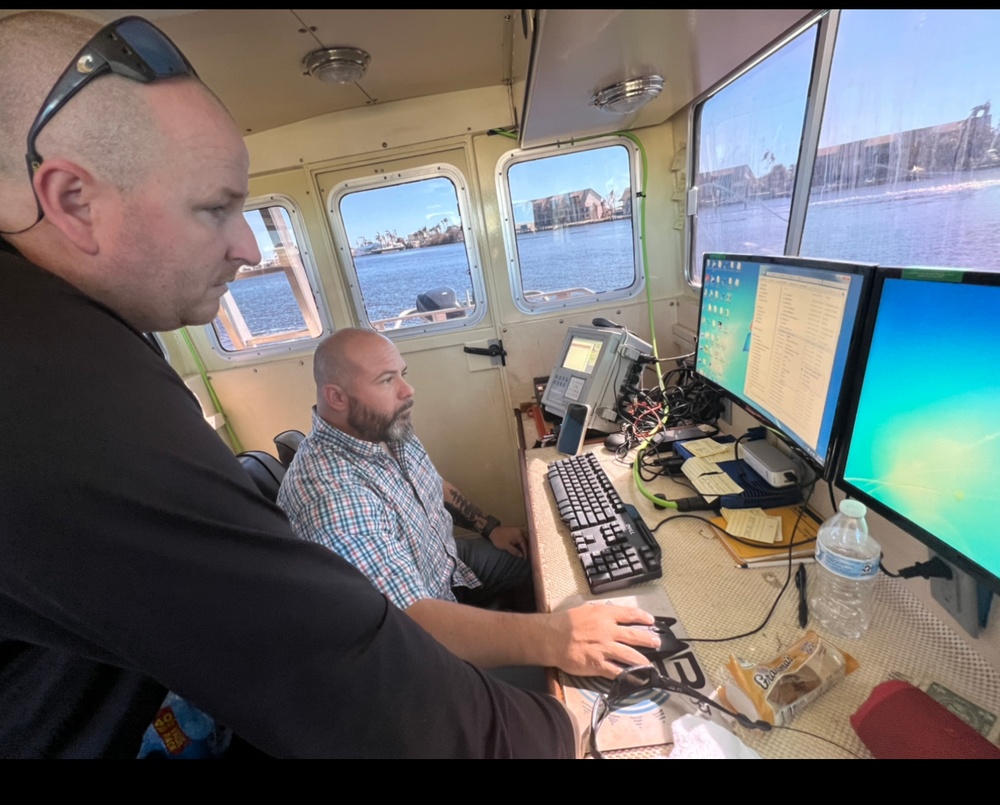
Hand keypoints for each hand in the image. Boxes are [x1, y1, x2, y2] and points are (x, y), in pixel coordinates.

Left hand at [489, 525, 527, 557]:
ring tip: (523, 554)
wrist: (492, 531)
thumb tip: (521, 556)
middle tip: (525, 557)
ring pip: (523, 540)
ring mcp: (517, 531)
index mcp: (519, 534)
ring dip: (523, 546)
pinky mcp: (514, 532)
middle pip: (525, 542)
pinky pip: (520, 538)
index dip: (525, 553)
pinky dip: (520, 543)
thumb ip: (514, 551)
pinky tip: (519, 548)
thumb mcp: (506, 546)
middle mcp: (520, 532)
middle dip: (525, 549)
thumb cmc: (499, 538)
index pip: (524, 545)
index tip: (525, 559)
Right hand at [543, 605, 658, 679]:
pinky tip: (636, 678)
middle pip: (634, 635)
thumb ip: (602, 614)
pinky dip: (628, 676)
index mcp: (605, 615)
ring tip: (650, 664)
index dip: (643, 617)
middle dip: (648, 640)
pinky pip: (617, 672)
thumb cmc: (565, 622)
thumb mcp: (586, 610)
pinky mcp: (598, 664)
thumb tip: (614, 616)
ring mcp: (604, 648)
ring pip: (630, 655)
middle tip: (656, 643)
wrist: (551, 637)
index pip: (629, 614)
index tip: (651, 621)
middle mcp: (608, 631)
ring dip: (642, 660)